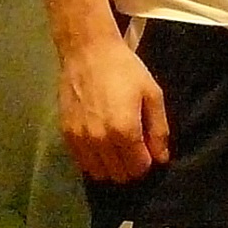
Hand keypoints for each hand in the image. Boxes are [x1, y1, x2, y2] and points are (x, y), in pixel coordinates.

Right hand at [59, 38, 170, 182]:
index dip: (148, 161)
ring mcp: (80, 139)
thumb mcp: (152, 95)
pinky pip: (82, 163)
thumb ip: (159, 130)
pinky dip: (94, 160)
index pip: (139, 168)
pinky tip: (101, 145)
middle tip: (135, 149)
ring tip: (118, 149)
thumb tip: (161, 158)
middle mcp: (100, 140)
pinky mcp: (66, 134)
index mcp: (124, 131)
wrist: (88, 52)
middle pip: (120, 174)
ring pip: (99, 173)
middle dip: (131, 167)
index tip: (149, 149)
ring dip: (112, 167)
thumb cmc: (125, 70)